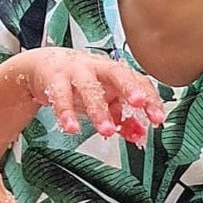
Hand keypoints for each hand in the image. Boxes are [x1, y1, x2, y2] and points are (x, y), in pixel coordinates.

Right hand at [15, 47, 164, 142]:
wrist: (43, 67)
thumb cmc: (79, 82)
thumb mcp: (104, 99)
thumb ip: (124, 118)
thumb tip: (141, 134)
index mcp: (114, 72)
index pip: (138, 81)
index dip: (150, 99)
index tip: (158, 118)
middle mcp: (97, 68)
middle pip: (117, 73)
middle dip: (130, 88)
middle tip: (139, 103)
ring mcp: (75, 72)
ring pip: (89, 88)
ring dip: (99, 110)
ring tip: (107, 130)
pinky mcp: (55, 80)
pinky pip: (61, 97)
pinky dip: (66, 113)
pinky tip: (72, 128)